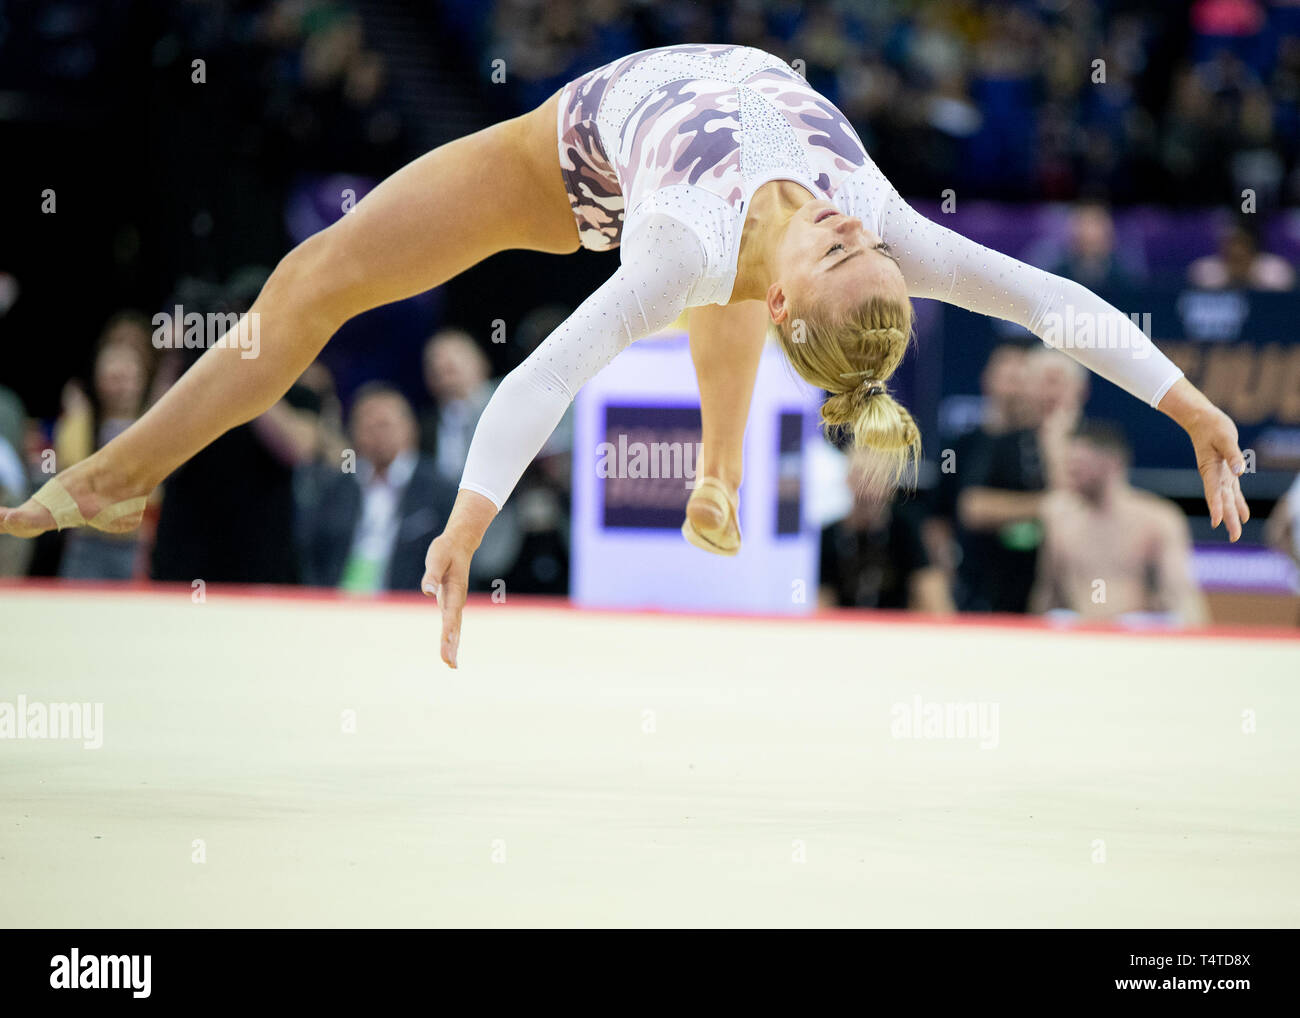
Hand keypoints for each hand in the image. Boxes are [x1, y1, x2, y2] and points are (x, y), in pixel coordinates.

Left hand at [421, 531, 473, 667]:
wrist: (459, 544)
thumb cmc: (446, 550)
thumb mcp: (437, 558)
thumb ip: (432, 576)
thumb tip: (427, 592)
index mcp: (454, 591)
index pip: (450, 615)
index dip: (449, 631)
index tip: (448, 645)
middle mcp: (456, 600)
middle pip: (455, 627)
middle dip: (452, 646)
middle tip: (451, 665)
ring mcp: (454, 602)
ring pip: (455, 628)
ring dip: (453, 645)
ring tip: (451, 665)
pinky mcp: (450, 602)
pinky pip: (451, 624)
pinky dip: (451, 637)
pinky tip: (449, 647)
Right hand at [1159, 379, 1249, 541]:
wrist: (1201, 420)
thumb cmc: (1212, 426)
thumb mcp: (1225, 437)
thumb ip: (1233, 454)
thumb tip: (1240, 471)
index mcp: (1210, 469)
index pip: (1213, 491)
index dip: (1215, 507)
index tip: (1217, 522)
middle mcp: (1214, 476)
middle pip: (1221, 501)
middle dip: (1227, 519)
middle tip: (1234, 538)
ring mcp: (1220, 475)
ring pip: (1227, 499)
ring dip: (1231, 516)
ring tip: (1235, 534)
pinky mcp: (1225, 472)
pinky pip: (1232, 492)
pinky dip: (1237, 504)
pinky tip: (1242, 516)